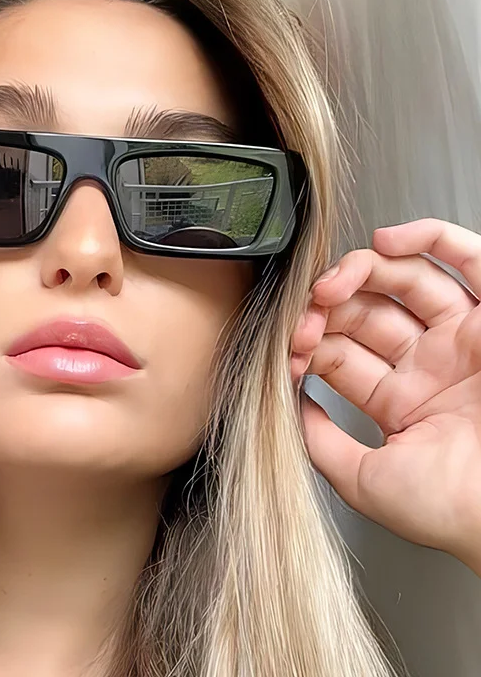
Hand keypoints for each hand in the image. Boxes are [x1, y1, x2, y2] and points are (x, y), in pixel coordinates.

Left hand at [291, 219, 480, 572]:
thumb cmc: (453, 511)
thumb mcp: (365, 481)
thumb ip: (320, 440)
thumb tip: (285, 405)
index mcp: (402, 401)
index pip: (341, 352)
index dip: (308, 342)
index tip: (287, 349)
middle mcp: (432, 365)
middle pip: (366, 312)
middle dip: (326, 308)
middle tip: (305, 316)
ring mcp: (463, 339)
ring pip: (405, 280)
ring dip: (360, 271)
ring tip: (331, 283)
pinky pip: (469, 259)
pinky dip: (429, 237)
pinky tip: (386, 240)